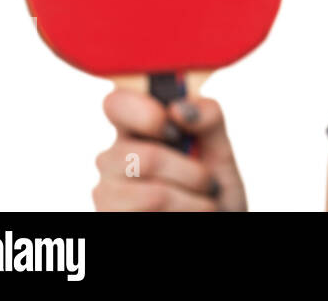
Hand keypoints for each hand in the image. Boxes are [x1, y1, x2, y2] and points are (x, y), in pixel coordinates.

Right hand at [93, 88, 247, 210]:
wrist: (217, 225)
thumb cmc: (212, 190)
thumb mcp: (220, 151)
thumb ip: (208, 120)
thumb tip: (178, 108)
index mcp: (136, 130)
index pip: (116, 102)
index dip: (144, 112)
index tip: (175, 131)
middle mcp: (113, 160)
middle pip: (147, 159)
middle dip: (193, 174)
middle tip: (207, 183)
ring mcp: (107, 195)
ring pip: (155, 196)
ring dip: (194, 202)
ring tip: (202, 205)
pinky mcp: (109, 218)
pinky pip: (153, 214)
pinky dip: (187, 214)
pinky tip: (185, 215)